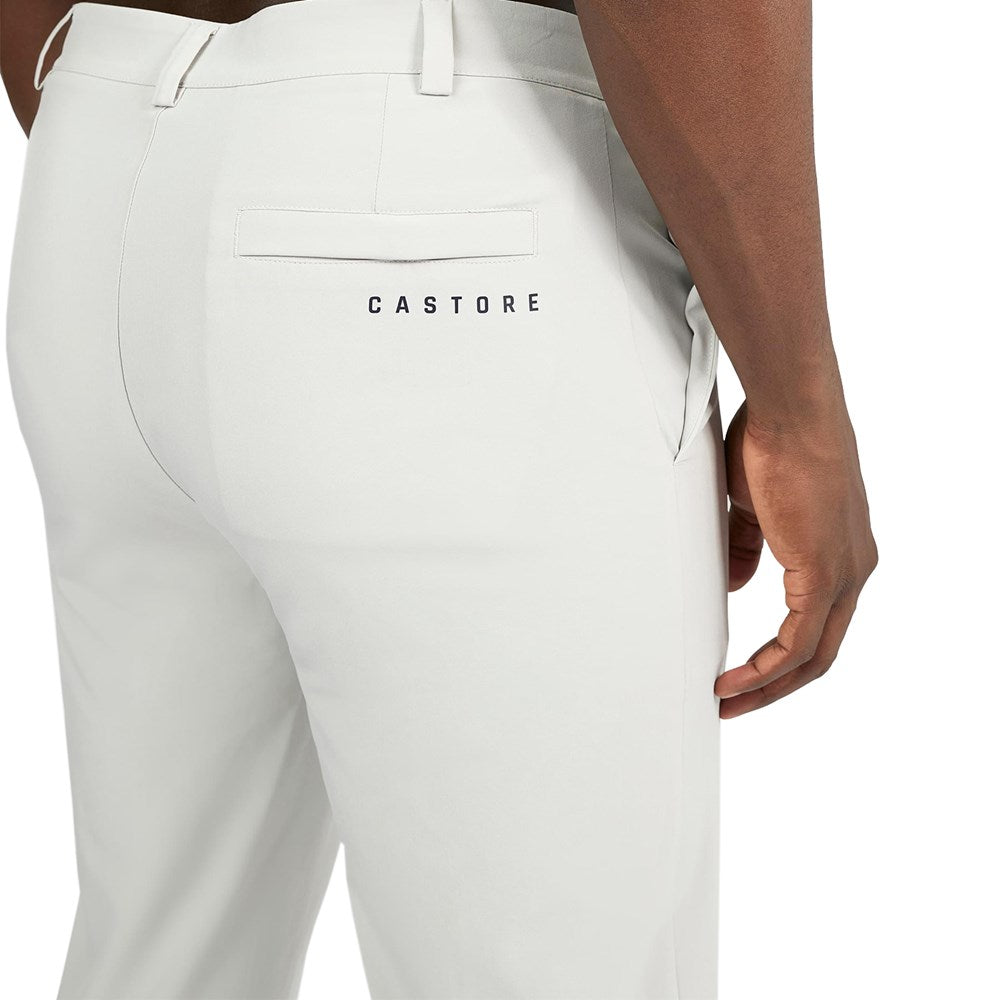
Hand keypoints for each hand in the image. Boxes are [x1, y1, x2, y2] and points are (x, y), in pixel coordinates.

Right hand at [716, 399, 877, 717]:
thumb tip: (740, 585)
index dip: (777, 654)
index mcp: (838, 553)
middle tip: (732, 702)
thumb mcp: (752, 508)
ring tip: (726, 699)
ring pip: (812, 655)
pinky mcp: (827, 573)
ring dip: (766, 684)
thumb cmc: (773, 443)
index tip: (741, 671)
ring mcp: (846, 574)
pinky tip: (734, 679)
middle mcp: (853, 570)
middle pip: (819, 652)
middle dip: (773, 684)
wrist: (791, 411)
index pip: (815, 622)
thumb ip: (748, 549)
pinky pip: (798, 641)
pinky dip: (765, 667)